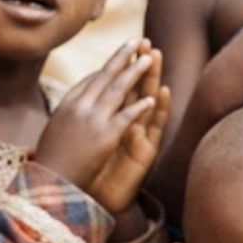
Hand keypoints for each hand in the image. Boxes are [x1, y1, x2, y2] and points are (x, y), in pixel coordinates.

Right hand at [33, 42, 157, 200]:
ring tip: (149, 59)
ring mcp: (92, 120)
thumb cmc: (51, 160)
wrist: (50, 182)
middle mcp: (80, 107)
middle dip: (122, 57)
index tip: (120, 57)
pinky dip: (140, 106)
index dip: (108, 67)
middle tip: (137, 41)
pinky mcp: (105, 136)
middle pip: (105, 76)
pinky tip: (153, 98)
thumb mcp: (55, 130)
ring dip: (135, 72)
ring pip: (118, 90)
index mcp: (67, 104)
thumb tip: (72, 109)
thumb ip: (67, 116)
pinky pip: (127, 117)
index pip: (90, 80)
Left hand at [83, 42, 169, 214]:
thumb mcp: (85, 139)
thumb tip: (82, 95)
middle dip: (141, 66)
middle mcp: (129, 126)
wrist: (91, 200)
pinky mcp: (145, 152)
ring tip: (156, 56)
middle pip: (137, 90)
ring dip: (153, 79)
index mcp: (112, 120)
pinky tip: (161, 92)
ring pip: (148, 103)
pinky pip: (155, 128)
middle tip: (146, 42)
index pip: (120, 87)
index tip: (126, 44)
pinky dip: (158, 109)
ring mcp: (139, 137)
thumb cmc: (86, 171)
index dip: (123, 67)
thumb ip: (88, 118)